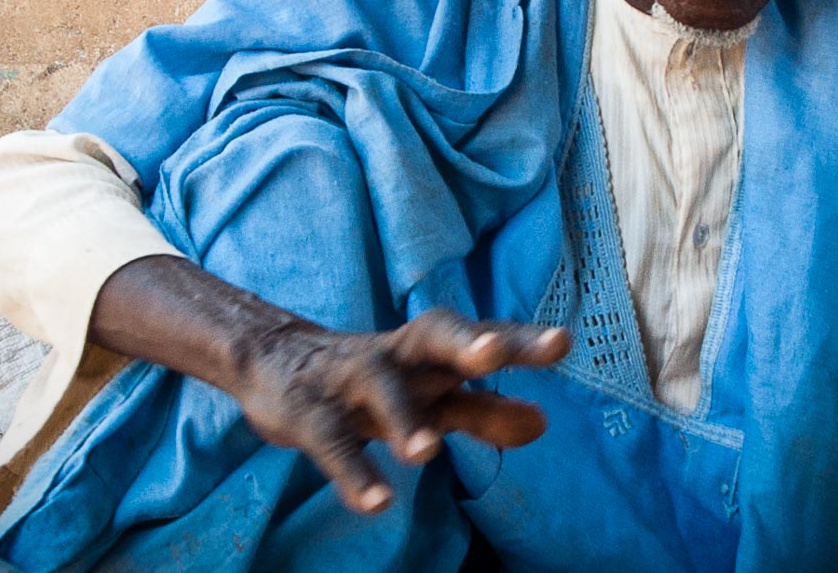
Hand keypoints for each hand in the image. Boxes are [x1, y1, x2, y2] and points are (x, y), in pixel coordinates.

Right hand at [233, 308, 569, 513]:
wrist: (275, 363)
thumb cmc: (373, 382)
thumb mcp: (428, 397)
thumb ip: (482, 410)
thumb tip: (542, 422)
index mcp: (428, 351)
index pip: (478, 336)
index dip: (518, 339)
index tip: (562, 343)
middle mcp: (396, 356)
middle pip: (433, 336)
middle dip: (463, 342)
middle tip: (491, 355)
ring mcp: (350, 381)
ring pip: (379, 389)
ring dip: (402, 418)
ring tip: (428, 455)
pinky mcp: (308, 412)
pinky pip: (330, 440)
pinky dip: (352, 470)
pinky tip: (376, 502)